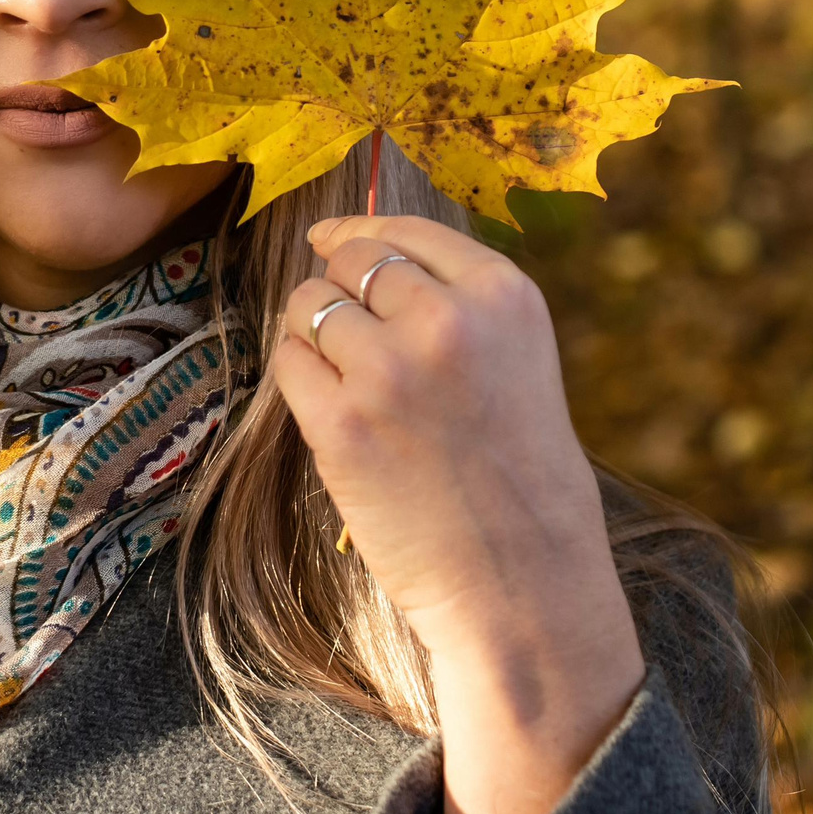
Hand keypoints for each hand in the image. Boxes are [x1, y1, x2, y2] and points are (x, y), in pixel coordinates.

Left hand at [276, 214, 646, 813]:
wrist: (524, 580)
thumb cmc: (522, 478)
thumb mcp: (519, 362)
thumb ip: (459, 306)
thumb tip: (362, 255)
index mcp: (503, 296)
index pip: (407, 233)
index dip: (360, 235)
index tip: (332, 239)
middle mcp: (446, 319)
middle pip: (353, 262)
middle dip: (336, 284)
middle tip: (339, 321)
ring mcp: (389, 370)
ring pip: (310, 305)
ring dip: (309, 328)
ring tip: (337, 371)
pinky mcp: (341, 424)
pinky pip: (288, 363)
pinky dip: (296, 373)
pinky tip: (324, 401)